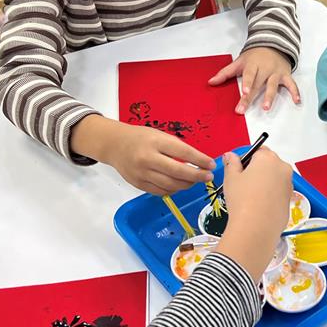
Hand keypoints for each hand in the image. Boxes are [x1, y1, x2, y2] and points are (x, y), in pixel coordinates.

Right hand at [74, 116, 214, 195]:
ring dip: (187, 184)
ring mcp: (142, 173)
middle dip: (197, 176)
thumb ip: (177, 148)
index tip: (212, 164)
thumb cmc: (140, 138)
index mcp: (156, 142)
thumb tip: (199, 160)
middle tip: (208, 176)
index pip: (184, 152)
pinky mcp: (138, 184)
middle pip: (178, 172)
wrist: (115, 145)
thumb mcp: (160, 135)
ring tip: (195, 180)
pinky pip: (161, 191)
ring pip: (171, 185)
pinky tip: (180, 185)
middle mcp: (148, 159)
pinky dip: (173, 190)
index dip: (200, 160)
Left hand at [209, 47, 300, 113]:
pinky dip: (295, 92)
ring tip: (266, 108)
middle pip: (257, 84)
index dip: (247, 83)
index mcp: (253, 65)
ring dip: (270, 97)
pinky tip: (296, 101)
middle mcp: (265, 69)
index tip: (244, 92)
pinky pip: (292, 84)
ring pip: (273, 85)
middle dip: (250, 97)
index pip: (249, 74)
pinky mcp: (285, 75)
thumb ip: (225, 72)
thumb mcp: (240, 61)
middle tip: (242, 109)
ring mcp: (276, 73)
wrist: (273, 43)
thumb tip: (211, 82)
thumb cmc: (255, 55)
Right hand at [215, 148, 293, 279]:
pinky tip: (258, 205)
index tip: (238, 169)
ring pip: (274, 178)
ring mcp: (288, 184)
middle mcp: (282, 168)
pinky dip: (270, 195)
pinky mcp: (290, 199)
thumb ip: (231, 163)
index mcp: (268, 158)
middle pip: (268, 163)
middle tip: (242, 183)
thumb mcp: (231, 178)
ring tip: (249, 196)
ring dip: (264, 182)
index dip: (246, 159)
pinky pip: (278, 192)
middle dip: (256, 170)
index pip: (257, 150)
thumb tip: (230, 156)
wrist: (256, 227)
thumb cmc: (243, 200)